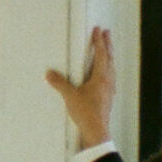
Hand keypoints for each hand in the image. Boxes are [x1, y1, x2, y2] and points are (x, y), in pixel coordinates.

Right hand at [45, 25, 114, 147]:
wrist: (96, 131)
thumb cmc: (87, 114)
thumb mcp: (70, 96)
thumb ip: (60, 83)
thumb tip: (50, 74)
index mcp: (101, 77)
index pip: (101, 54)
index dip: (99, 41)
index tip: (98, 30)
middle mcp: (108, 81)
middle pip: (110, 58)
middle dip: (108, 45)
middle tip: (107, 34)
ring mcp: (110, 89)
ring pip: (112, 67)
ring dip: (109, 56)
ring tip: (107, 50)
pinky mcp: (108, 97)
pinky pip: (110, 78)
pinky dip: (108, 70)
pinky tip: (104, 74)